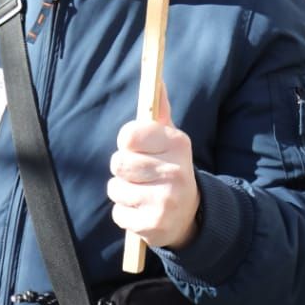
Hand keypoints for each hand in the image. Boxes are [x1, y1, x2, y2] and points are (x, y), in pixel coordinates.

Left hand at [108, 85, 200, 250]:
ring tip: (141, 193)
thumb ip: (159, 110)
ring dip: (122, 192)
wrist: (189, 214)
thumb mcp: (168, 139)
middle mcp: (175, 170)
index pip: (129, 135)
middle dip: (122, 169)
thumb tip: (158, 80)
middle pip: (118, 162)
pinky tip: (142, 211)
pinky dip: (125, 214)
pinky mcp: (154, 224)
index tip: (136, 147)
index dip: (126, 142)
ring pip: (115, 189)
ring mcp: (165, 199)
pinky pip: (118, 214)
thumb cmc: (169, 167)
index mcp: (177, 143)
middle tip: (139, 173)